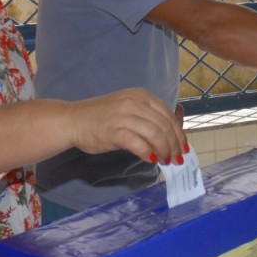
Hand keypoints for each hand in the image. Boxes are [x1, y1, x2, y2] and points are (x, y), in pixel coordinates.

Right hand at [68, 88, 186, 163]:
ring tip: (165, 160)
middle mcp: (134, 102)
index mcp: (140, 95)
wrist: (73, 120)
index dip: (178, 132)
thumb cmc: (100, 117)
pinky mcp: (114, 131)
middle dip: (174, 145)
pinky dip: (148, 152)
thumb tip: (170, 136)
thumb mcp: (127, 108)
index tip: (183, 146)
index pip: (168, 114)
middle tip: (176, 158)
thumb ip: (146, 117)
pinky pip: (138, 143)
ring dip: (164, 150)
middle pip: (165, 125)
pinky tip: (150, 159)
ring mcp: (124, 116)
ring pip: (155, 134)